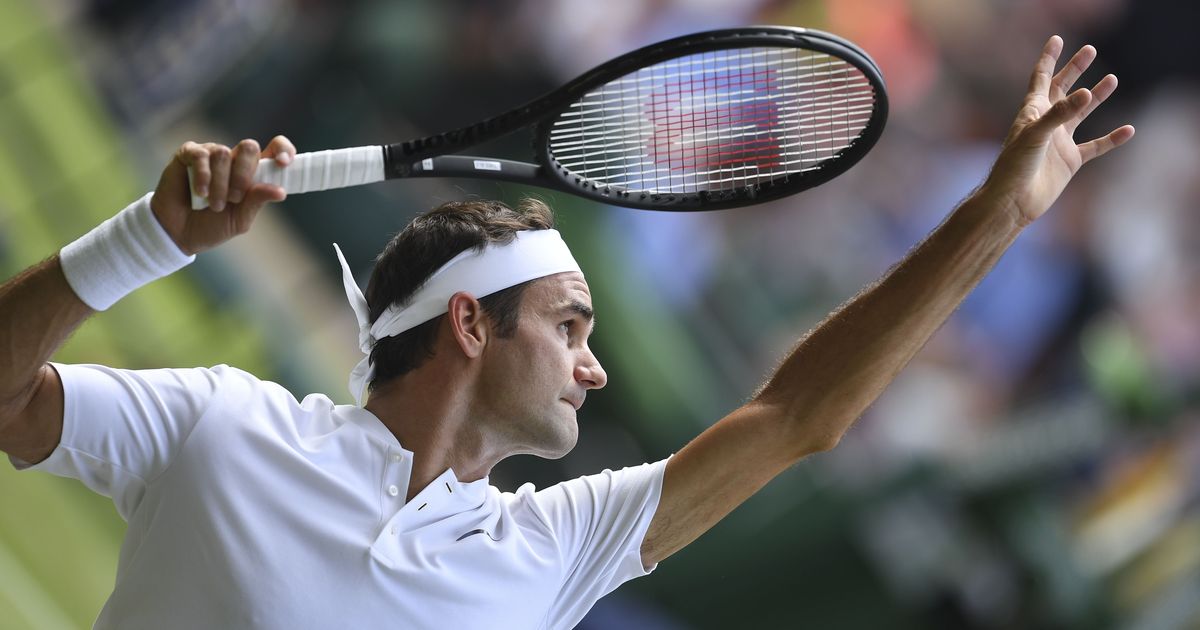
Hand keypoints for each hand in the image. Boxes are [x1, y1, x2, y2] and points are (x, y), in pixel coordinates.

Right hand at [150, 136, 295, 254]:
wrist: (178, 233)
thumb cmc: (211, 225)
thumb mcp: (240, 219)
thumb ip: (257, 201)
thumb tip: (280, 191)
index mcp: (252, 173)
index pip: (273, 149)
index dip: (282, 149)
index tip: (284, 162)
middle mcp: (233, 160)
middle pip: (249, 147)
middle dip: (244, 174)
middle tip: (235, 198)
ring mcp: (210, 155)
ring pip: (224, 153)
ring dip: (220, 183)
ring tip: (213, 204)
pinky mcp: (188, 155)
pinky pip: (201, 155)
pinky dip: (203, 176)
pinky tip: (200, 193)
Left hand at [981, 36, 1134, 226]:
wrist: (1012, 202)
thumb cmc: (1014, 167)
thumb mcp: (1034, 135)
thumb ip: (1059, 114)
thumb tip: (1087, 93)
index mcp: (1031, 112)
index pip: (1040, 78)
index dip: (1048, 59)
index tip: (1057, 40)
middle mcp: (1046, 123)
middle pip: (1063, 89)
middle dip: (1075, 70)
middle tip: (1090, 50)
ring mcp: (1059, 141)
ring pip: (1082, 113)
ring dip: (1096, 97)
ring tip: (1112, 79)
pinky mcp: (1071, 160)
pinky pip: (1096, 146)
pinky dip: (1112, 138)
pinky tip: (1128, 130)